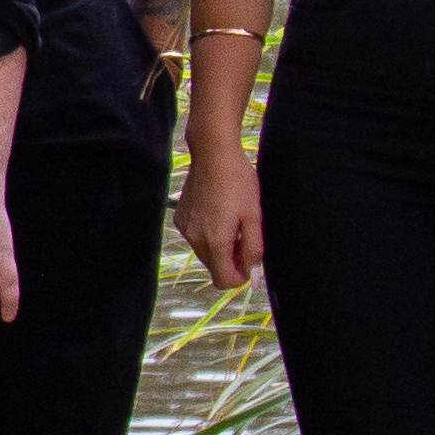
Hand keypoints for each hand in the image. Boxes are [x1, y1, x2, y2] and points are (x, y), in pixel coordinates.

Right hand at [176, 147, 263, 288]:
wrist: (213, 153)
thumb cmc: (238, 182)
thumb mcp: (254, 217)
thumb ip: (253, 249)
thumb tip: (250, 270)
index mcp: (215, 242)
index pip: (224, 281)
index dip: (240, 276)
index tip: (249, 259)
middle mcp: (195, 240)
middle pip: (214, 268)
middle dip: (230, 260)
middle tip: (243, 235)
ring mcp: (185, 229)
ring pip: (205, 253)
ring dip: (219, 246)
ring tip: (230, 221)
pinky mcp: (180, 218)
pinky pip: (196, 237)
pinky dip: (207, 233)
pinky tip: (216, 212)